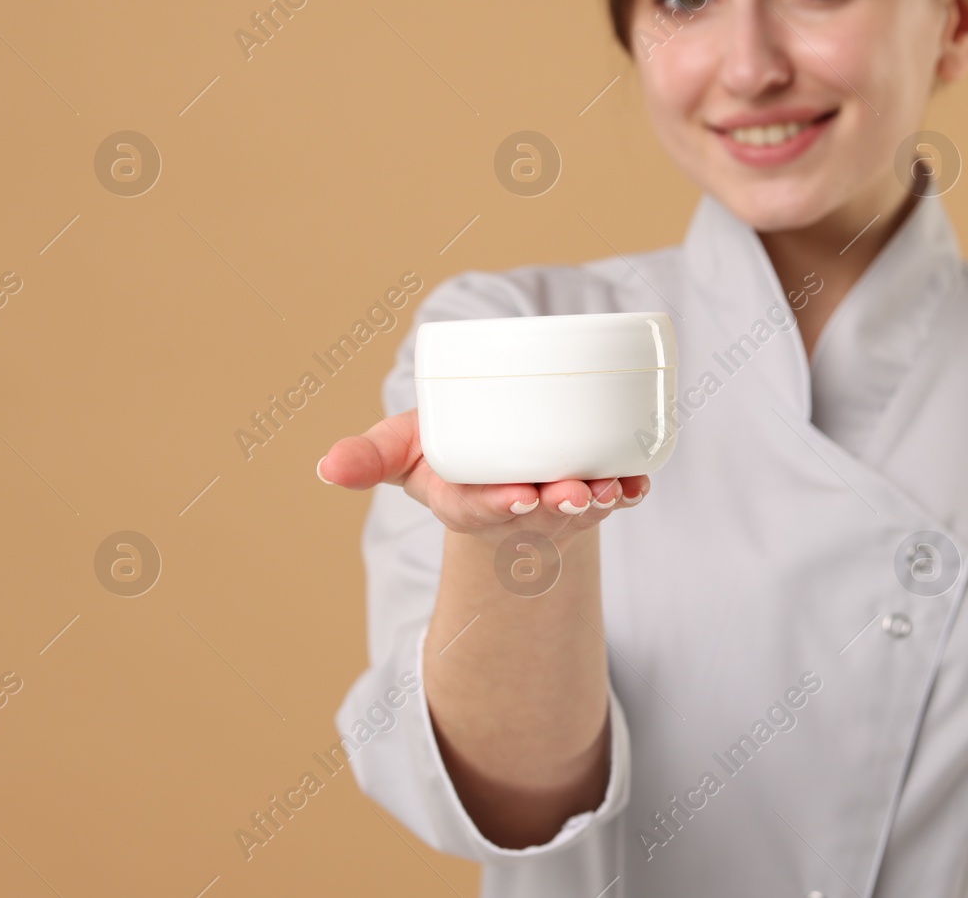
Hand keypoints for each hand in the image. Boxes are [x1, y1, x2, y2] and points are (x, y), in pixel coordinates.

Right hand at [315, 408, 648, 542]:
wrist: (491, 461)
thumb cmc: (442, 454)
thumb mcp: (402, 453)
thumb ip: (368, 457)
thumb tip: (326, 467)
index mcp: (466, 502)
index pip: (482, 510)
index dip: (500, 505)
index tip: (519, 496)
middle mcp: (516, 509)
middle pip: (540, 514)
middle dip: (559, 506)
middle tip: (574, 491)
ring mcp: (556, 502)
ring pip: (582, 507)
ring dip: (600, 500)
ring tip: (612, 487)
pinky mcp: (590, 489)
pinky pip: (615, 494)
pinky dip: (630, 489)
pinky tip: (642, 479)